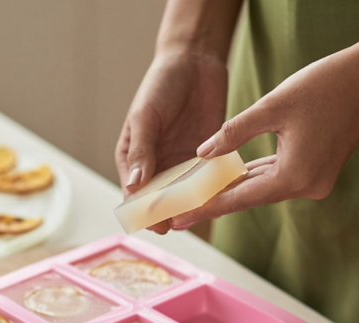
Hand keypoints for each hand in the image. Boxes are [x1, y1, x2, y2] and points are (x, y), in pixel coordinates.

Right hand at [116, 50, 227, 232]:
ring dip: (195, 205)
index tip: (157, 225)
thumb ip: (141, 150)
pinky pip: (210, 179)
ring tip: (205, 214)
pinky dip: (215, 189)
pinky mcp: (207, 156)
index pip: (135, 194)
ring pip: (188, 195)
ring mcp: (183, 163)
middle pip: (162, 200)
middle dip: (172, 214)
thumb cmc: (160, 84)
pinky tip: (224, 196)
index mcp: (134, 158)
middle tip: (185, 224)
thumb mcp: (145, 116)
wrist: (194, 61)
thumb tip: (134, 185)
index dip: (145, 212)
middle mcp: (158, 165)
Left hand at [170, 47, 358, 229]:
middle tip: (179, 211)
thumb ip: (233, 133)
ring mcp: (315, 181)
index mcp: (295, 176)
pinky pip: (278, 177)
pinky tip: (230, 176)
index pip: (239, 198)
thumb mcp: (271, 107)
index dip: (206, 207)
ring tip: (197, 195)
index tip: (179, 219)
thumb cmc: (323, 86)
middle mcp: (307, 187)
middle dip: (215, 201)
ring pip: (263, 187)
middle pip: (250, 197)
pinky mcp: (319, 171)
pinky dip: (254, 176)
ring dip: (234, 188)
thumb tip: (202, 154)